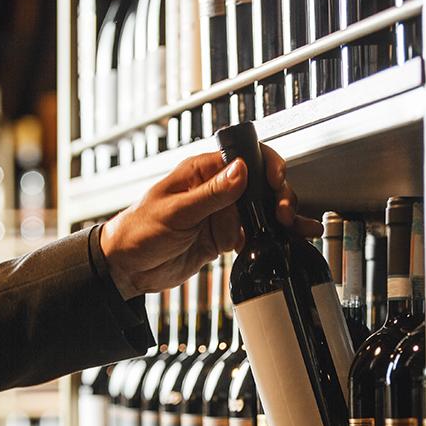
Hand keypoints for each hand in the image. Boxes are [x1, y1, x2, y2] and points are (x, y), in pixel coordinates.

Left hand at [100, 144, 321, 298]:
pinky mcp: (225, 237)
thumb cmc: (138, 231)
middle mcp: (216, 190)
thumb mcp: (176, 211)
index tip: (276, 183)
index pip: (245, 157)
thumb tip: (241, 170)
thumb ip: (212, 194)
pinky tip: (292, 241)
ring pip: (263, 210)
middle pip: (261, 184)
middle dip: (279, 196)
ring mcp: (223, 214)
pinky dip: (274, 238)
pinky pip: (256, 234)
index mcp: (202, 172)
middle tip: (283, 214)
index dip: (267, 167)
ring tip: (299, 229)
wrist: (127, 268)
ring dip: (283, 218)